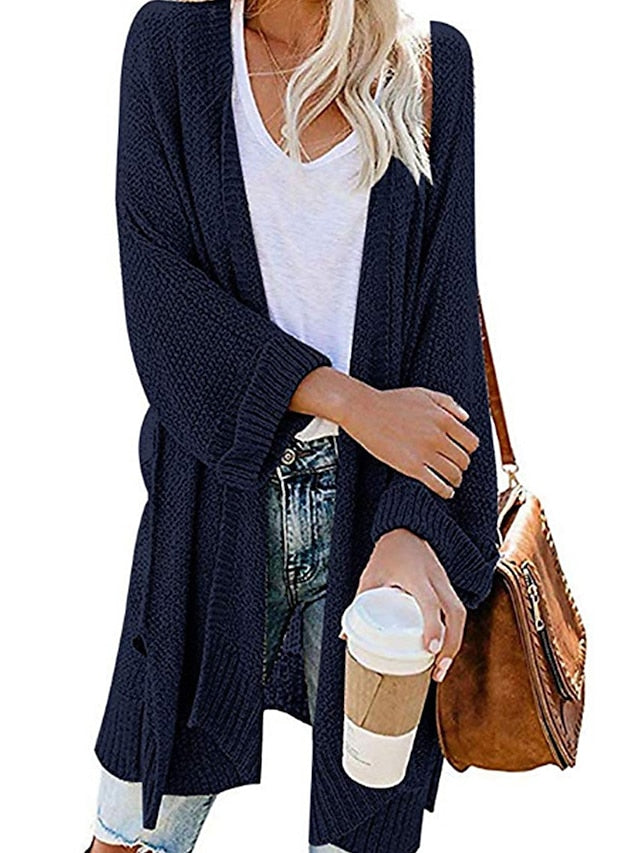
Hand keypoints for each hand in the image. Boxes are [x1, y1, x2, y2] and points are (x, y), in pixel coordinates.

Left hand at [340, 528, 466, 681]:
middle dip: (451, 645)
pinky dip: (455, 632)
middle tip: (438, 671)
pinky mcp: (448, 586)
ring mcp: (445, 582)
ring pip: (460, 614)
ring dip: (455, 642)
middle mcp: (436, 578)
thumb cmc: (388, 553)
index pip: (430, 602)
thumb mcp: (371, 575)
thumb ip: (359, 603)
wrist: (408, 530)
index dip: (432, 626)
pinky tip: (445, 650)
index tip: (430, 649)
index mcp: (416, 575)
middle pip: (455, 613)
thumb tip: (345, 636)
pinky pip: (458, 611)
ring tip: (441, 667)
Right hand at [341, 384, 478, 499]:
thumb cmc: (392, 401)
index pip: (471, 443)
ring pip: (453, 474)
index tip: (461, 453)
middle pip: (463, 460)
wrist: (365, 411)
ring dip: (455, 480)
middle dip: (461, 465)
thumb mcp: (424, 394)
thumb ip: (448, 403)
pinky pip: (437, 484)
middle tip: (455, 468)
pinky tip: (446, 492)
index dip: (468, 450)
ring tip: (451, 481)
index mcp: (444, 419)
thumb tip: (466, 419)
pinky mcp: (411, 467)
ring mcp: (425, 453)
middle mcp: (438, 436)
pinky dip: (445, 491)